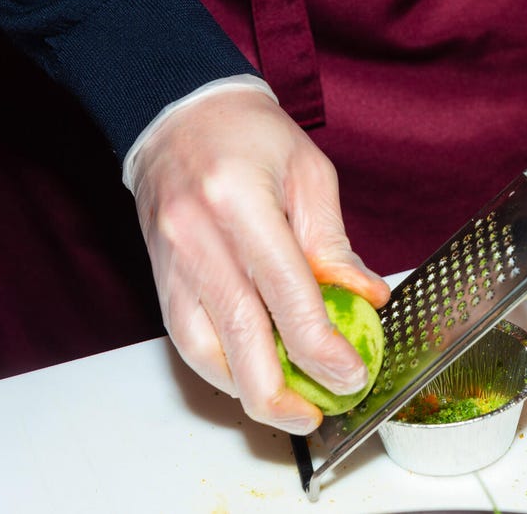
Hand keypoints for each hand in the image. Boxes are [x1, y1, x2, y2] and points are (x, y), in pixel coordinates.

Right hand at [128, 88, 390, 434]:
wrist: (177, 113)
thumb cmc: (249, 135)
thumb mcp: (308, 172)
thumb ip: (334, 241)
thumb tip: (366, 296)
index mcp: (240, 201)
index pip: (286, 290)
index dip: (320, 344)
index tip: (351, 374)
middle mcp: (198, 235)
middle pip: (239, 332)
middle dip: (281, 388)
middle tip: (321, 413)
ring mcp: (172, 259)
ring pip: (204, 347)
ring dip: (247, 390)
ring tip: (290, 411)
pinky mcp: (160, 276)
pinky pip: (185, 338)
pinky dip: (220, 370)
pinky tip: (251, 383)